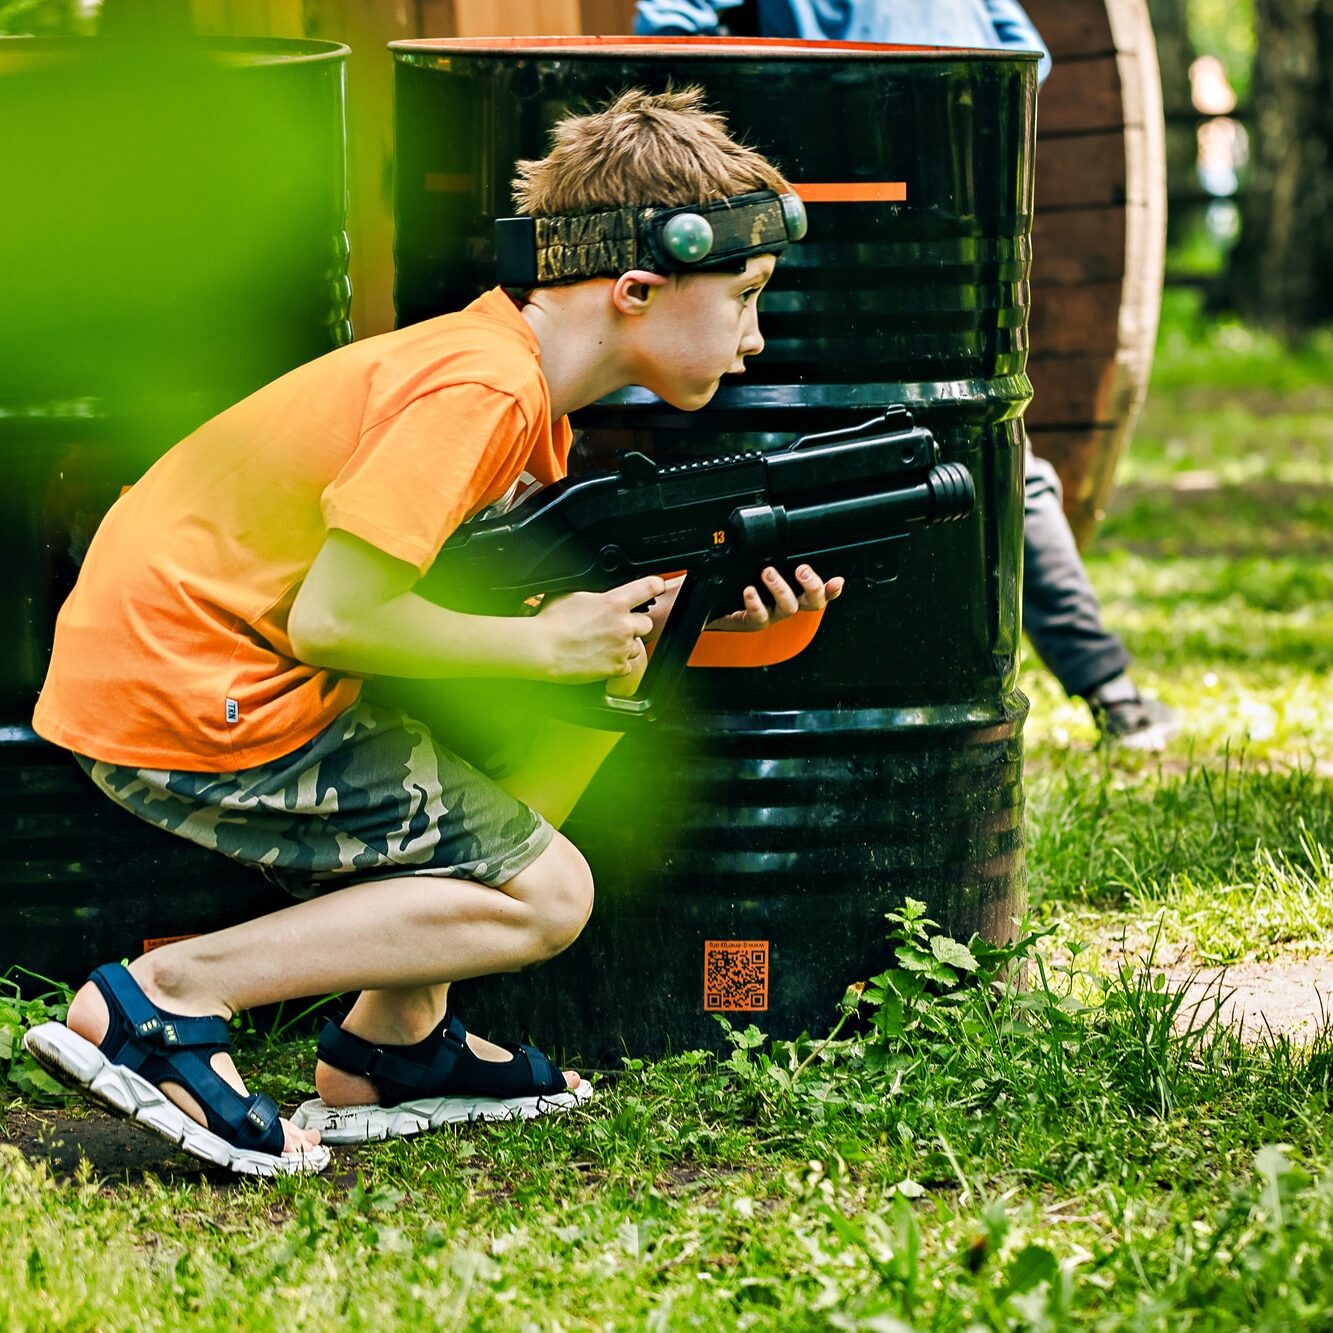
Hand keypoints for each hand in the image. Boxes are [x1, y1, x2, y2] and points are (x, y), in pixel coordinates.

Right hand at [534, 575, 663, 683]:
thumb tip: (598, 593)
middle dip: (634, 625)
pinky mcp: (617, 667)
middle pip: (647, 623)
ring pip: (637, 646)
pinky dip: (617, 664)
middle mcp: (623, 624)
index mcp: (614, 602)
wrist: (544, 649)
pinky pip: (627, 666)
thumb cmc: (552, 622)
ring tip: (604, 645)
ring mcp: (622, 647)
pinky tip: (601, 659)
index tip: (657, 587)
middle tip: (616, 627)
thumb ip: (594, 593)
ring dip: (625, 646)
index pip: (649, 587)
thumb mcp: (573, 594)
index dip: (656, 586)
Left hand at [705, 564, 843, 631]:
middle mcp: (789, 605)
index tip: (837, 581)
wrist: (724, 606)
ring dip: (781, 588)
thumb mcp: (767, 568)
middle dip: (812, 586)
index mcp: (797, 593)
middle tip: (802, 569)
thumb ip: (781, 556)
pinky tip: (749, 591)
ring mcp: (774, 615)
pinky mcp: (755, 621)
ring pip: (788, 607)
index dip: (832, 589)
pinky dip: (756, 603)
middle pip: (813, 602)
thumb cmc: (750, 585)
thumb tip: (786, 532)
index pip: (822, 592)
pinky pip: (760, 616)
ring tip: (769, 572)